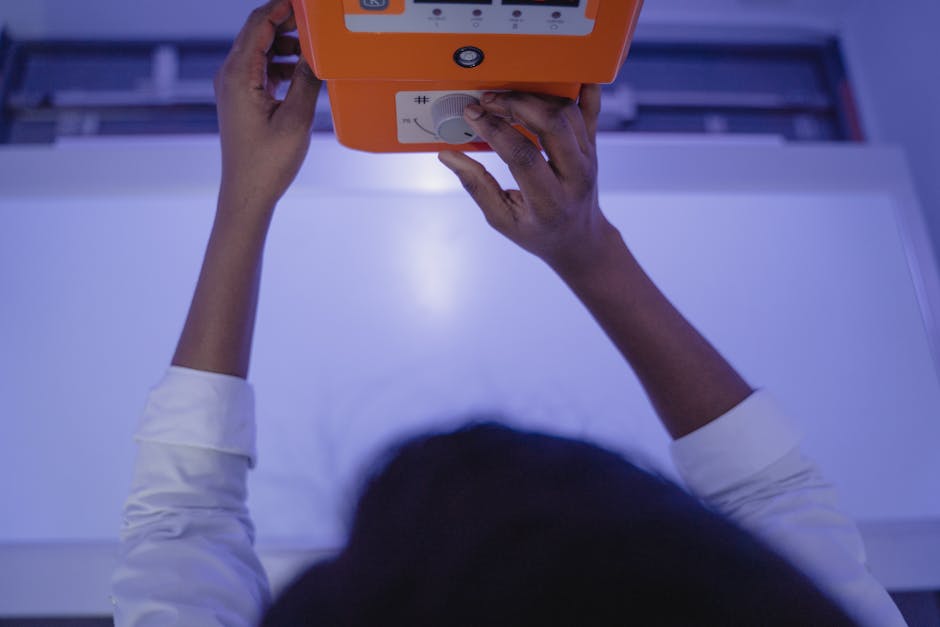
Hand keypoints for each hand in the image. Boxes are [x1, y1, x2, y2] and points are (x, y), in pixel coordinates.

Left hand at [214, 0, 320, 210]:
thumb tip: (317, 52)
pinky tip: (301, 72)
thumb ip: (307, 80)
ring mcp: (233, 87)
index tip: (305, 3)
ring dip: (286, 45)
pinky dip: (281, 64)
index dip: (281, 7)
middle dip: (287, 23)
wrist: (247, 193)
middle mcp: (230, 76)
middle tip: (317, 22)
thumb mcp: (296, 119)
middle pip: (257, 33)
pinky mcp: (241, 99)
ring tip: (314, 49)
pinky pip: (260, 69)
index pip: (258, 24)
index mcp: (238, 75)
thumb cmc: (267, 162)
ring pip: (260, 51)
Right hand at [438, 86, 616, 274]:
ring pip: (567, 113)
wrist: (579, 238)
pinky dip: (580, 87)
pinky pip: (592, 109)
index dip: (495, 130)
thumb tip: (448, 155)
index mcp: (549, 202)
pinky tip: (562, 73)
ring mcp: (590, 158)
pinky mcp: (594, 145)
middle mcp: (575, 176)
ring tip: (506, 98)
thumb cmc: (537, 232)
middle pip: (552, 125)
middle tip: (488, 100)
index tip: (472, 114)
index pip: (523, 156)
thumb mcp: (501, 219)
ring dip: (535, 98)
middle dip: (516, 105)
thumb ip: (476, 186)